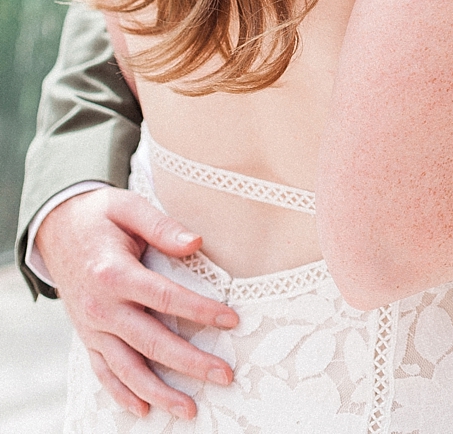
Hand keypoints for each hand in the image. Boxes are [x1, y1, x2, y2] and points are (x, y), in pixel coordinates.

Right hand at [35, 187, 238, 419]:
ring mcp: (92, 327)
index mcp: (114, 273)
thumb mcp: (129, 207)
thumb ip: (162, 227)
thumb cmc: (100, 215)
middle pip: (151, 342)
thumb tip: (197, 242)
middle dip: (190, 363)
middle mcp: (101, 307)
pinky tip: (143, 410)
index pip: (165, 298)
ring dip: (159, 392)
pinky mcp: (86, 336)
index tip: (231, 320)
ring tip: (189, 409)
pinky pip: (103, 372)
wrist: (56, 227)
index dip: (200, 311)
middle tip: (224, 375)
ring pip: (127, 368)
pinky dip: (122, 394)